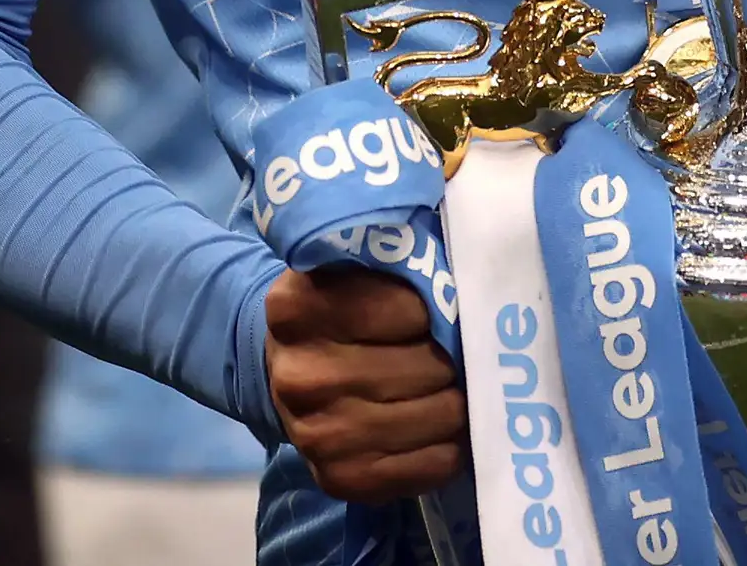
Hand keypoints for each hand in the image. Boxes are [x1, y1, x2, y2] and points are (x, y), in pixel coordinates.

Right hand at [266, 264, 466, 502]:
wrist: (282, 372)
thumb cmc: (336, 311)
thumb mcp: (349, 270)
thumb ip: (395, 266)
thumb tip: (464, 290)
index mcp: (298, 309)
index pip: (412, 310)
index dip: (434, 309)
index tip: (430, 312)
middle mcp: (301, 376)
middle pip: (430, 366)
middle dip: (449, 357)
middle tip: (450, 354)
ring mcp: (318, 435)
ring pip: (439, 415)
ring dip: (455, 400)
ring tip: (448, 387)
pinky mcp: (342, 480)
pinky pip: (435, 464)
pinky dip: (450, 445)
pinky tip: (440, 428)